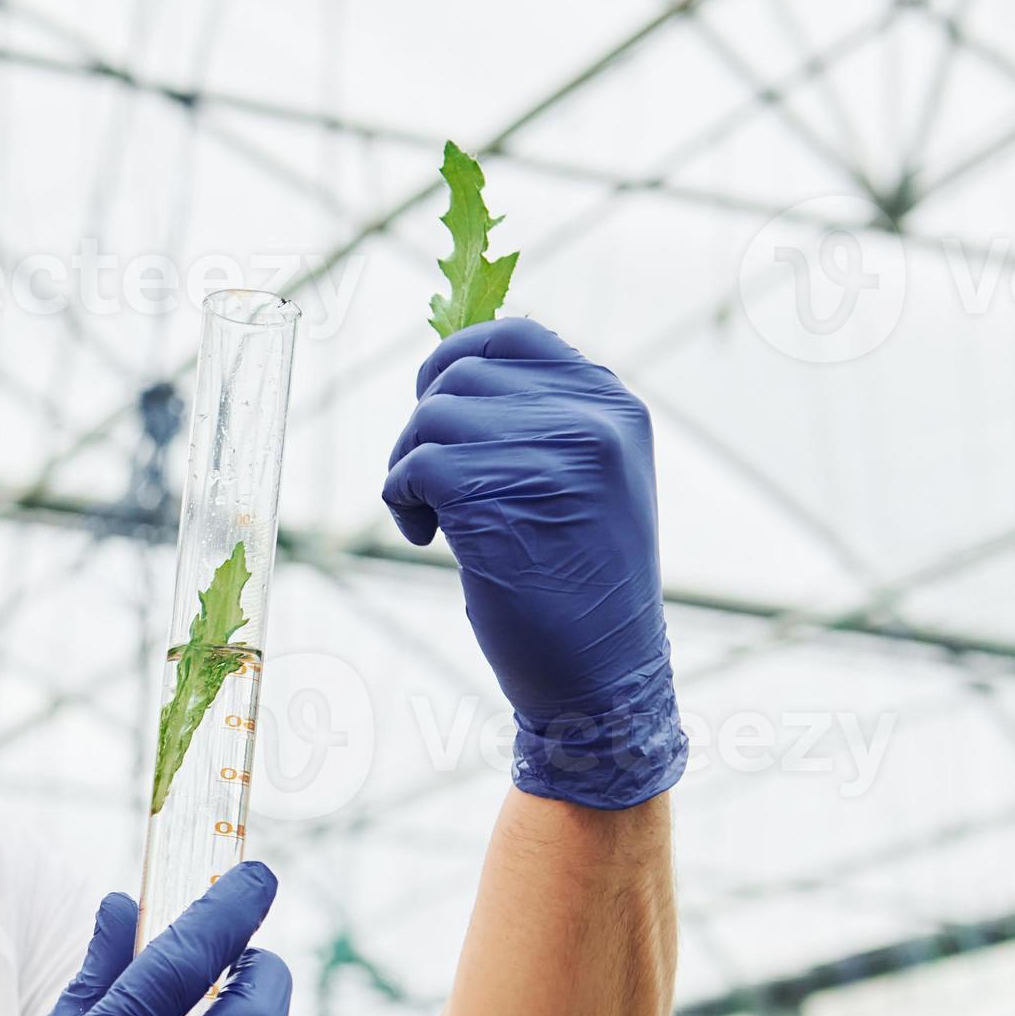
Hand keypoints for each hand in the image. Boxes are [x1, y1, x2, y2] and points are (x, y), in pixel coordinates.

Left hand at [384, 318, 686, 809]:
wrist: (603, 680)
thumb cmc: (580, 589)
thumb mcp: (585, 483)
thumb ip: (539, 422)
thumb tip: (450, 375)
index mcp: (613, 406)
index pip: (512, 334)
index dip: (454, 361)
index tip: (433, 408)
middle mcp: (591, 419)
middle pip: (460, 375)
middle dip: (425, 428)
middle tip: (430, 488)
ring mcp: (550, 455)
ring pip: (431, 419)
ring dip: (409, 468)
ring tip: (434, 520)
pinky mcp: (501, 497)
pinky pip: (415, 467)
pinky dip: (401, 502)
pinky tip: (429, 540)